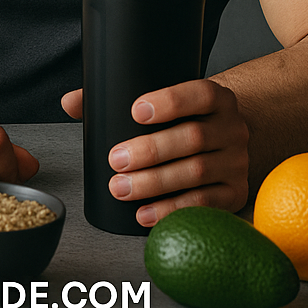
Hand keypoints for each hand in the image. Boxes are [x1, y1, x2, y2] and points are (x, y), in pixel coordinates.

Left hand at [61, 79, 248, 225]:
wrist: (222, 141)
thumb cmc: (180, 120)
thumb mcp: (158, 101)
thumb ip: (113, 97)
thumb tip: (70, 102)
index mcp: (216, 97)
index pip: (198, 93)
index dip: (169, 101)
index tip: (135, 111)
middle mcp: (232, 128)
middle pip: (193, 137)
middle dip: (151, 151)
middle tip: (116, 160)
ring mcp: (236, 162)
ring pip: (197, 172)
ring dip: (156, 183)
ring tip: (122, 189)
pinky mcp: (234, 194)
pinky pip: (205, 204)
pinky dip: (172, 210)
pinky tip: (145, 213)